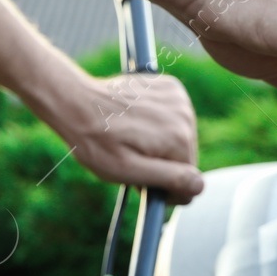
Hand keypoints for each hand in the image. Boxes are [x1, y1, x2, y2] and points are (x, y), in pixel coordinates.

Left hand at [38, 72, 203, 201]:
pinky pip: (175, 117)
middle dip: (164, 164)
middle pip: (186, 157)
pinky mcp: (171, 86)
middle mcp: (185, 115)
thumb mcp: (128, 170)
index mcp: (178, 138)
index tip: (143, 183)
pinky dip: (160, 123)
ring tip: (134, 138)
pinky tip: (139, 122)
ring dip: (162, 144)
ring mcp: (179, 97)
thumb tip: (199, 185)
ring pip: (181, 138)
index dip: (167, 189)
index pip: (190, 180)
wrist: (77, 102)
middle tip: (133, 158)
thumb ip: (168, 179)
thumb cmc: (97, 143)